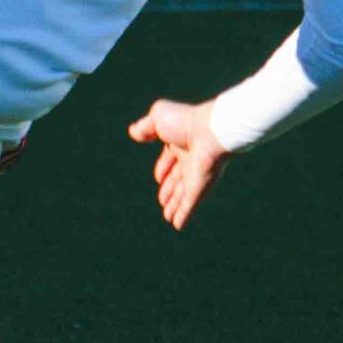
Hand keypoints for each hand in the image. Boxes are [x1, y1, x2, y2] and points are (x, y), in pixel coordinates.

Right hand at [127, 98, 232, 230]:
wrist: (209, 132)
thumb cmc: (185, 121)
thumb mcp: (157, 117)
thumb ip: (144, 126)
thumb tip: (133, 133)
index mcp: (181, 142)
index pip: (171, 159)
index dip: (164, 168)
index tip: (158, 177)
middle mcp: (190, 160)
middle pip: (178, 179)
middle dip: (170, 189)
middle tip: (163, 201)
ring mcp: (196, 176)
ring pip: (184, 195)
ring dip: (175, 206)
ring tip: (167, 217)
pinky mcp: (200, 188)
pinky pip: (190, 205)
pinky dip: (183, 215)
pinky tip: (178, 225)